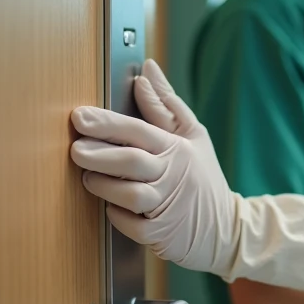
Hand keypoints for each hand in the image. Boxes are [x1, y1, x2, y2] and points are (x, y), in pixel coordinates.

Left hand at [70, 60, 303, 290]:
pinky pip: (130, 224)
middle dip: (99, 154)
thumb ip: (165, 102)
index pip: (140, 130)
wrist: (227, 227)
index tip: (80, 116)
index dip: (108, 123)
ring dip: (103, 185)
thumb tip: (146, 69)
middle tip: (76, 148)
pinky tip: (109, 206)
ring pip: (129, 194)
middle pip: (131, 161)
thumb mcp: (192, 135)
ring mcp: (167, 206)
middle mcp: (174, 176)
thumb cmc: (202, 176)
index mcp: (179, 148)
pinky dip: (116, 215)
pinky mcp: (161, 234)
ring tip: (88, 176)